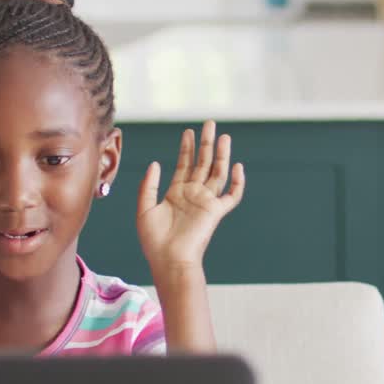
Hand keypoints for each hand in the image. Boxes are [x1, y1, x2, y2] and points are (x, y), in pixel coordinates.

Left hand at [137, 120, 245, 271]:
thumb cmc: (154, 240)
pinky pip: (232, 195)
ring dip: (221, 155)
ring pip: (218, 173)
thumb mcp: (144, 209)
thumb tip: (157, 163)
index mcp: (176, 194)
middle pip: (203, 163)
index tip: (188, 131)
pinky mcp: (216, 212)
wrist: (168, 260)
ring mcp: (206, 202)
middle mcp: (193, 195)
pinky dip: (238, 183)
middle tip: (210, 124)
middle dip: (206, 144)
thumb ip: (149, 185)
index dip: (186, 148)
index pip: (184, 165)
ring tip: (223, 136)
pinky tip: (238, 166)